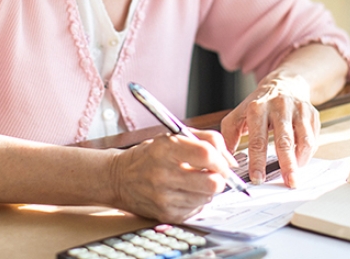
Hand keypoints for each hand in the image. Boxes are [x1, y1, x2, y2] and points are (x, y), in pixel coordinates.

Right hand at [109, 130, 234, 221]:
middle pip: (212, 182)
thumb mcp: (173, 135)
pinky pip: (197, 209)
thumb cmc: (150, 155)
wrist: (119, 178)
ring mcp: (164, 197)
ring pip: (207, 198)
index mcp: (165, 148)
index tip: (223, 161)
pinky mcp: (166, 214)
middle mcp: (163, 174)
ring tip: (194, 181)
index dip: (221, 159)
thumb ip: (206, 139)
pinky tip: (185, 191)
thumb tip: (230, 160)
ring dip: (207, 190)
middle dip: (219, 178)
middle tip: (214, 173)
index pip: (206, 154)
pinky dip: (196, 200)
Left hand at [220, 71, 319, 187]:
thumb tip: (226, 159)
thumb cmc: (259, 105)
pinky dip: (307, 153)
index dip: (257, 161)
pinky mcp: (312, 114)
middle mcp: (279, 107)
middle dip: (287, 164)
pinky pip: (313, 138)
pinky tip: (300, 162)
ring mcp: (298, 110)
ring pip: (303, 140)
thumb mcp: (239, 114)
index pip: (258, 139)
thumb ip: (230, 135)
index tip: (257, 179)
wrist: (283, 83)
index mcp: (258, 108)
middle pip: (284, 141)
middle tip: (288, 183)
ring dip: (300, 161)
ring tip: (294, 176)